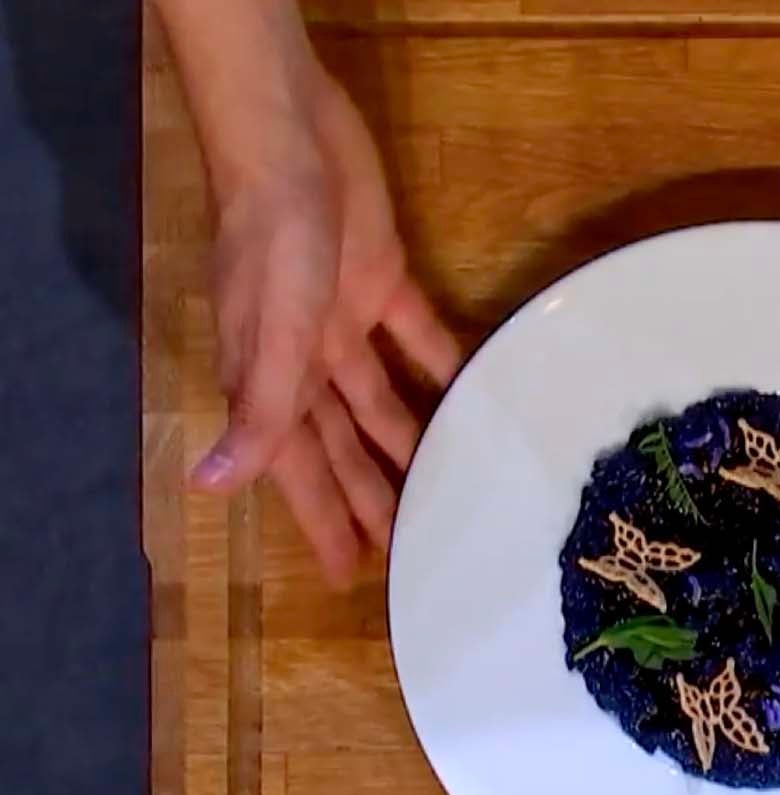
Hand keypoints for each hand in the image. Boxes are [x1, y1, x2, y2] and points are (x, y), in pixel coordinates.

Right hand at [192, 66, 460, 584]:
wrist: (291, 139)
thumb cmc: (274, 237)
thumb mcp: (271, 331)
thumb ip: (258, 409)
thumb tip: (211, 486)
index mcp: (270, 378)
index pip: (297, 466)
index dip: (321, 517)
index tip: (347, 571)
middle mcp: (305, 359)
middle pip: (340, 443)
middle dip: (367, 495)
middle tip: (405, 546)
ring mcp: (343, 318)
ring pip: (378, 398)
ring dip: (405, 439)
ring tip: (444, 483)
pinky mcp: (381, 278)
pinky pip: (417, 334)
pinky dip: (440, 363)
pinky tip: (469, 393)